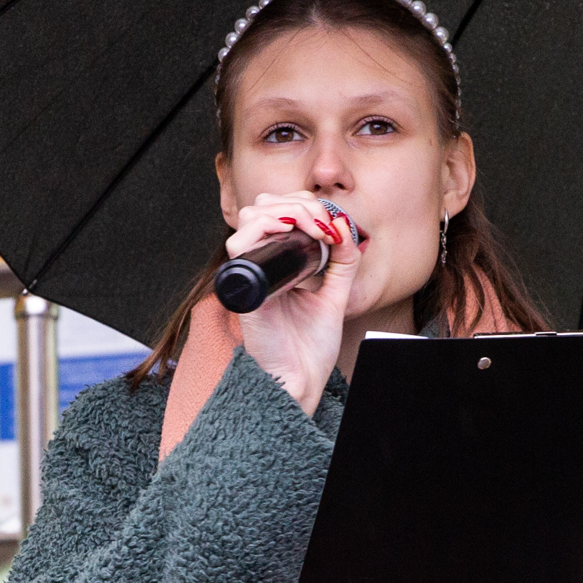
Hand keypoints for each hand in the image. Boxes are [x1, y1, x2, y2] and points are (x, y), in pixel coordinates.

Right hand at [225, 192, 359, 408]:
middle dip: (299, 203)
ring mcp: (250, 273)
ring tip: (315, 230)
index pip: (280, 211)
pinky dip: (265, 229)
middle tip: (325, 226)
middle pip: (265, 205)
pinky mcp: (244, 287)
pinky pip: (240, 245)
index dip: (306, 205)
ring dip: (287, 212)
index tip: (332, 225)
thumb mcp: (335, 295)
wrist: (300, 380)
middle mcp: (261, 263)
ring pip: (252, 216)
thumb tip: (343, 223)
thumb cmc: (310, 347)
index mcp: (278, 262)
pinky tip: (293, 234)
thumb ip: (343, 262)